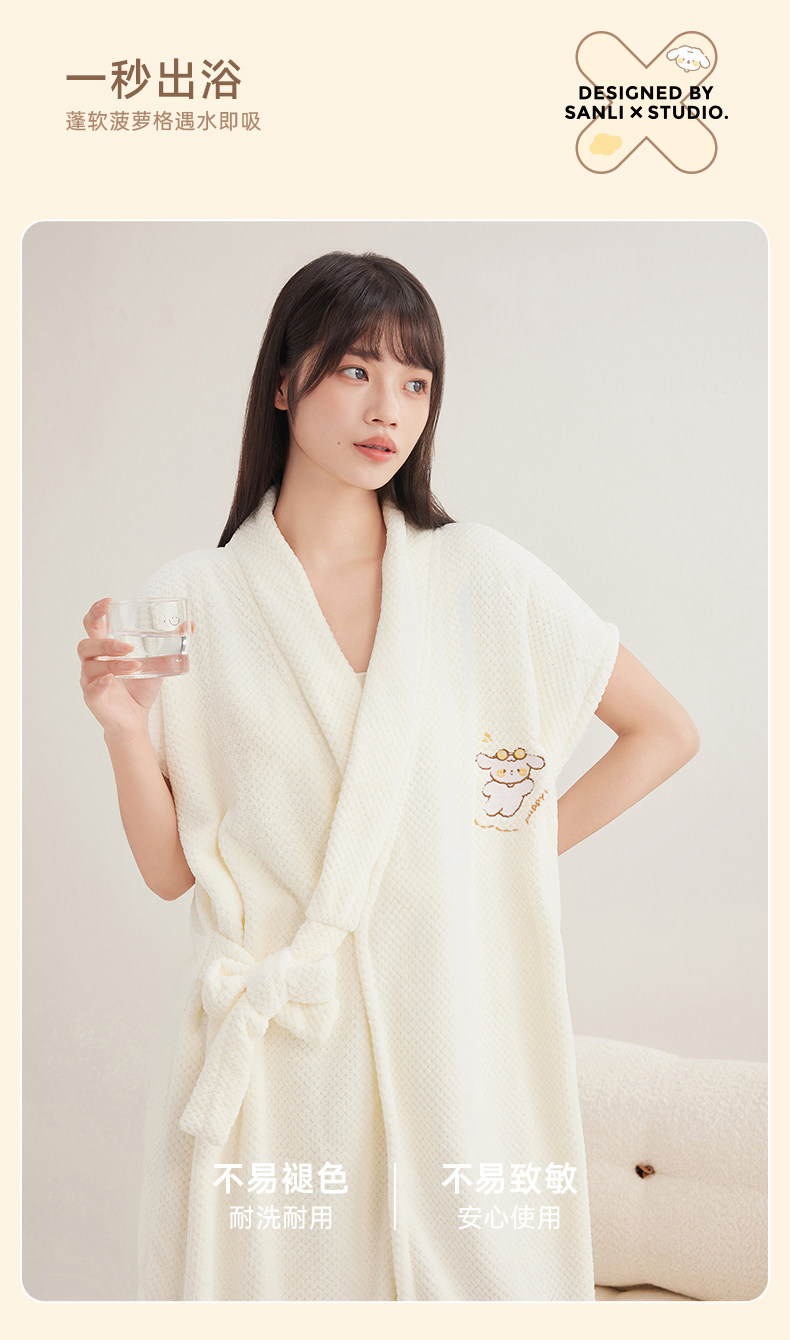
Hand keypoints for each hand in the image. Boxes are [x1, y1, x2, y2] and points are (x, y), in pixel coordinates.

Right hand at [79, 596, 165, 741]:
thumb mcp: (158, 663)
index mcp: (104, 649)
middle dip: (105, 642)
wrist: (136, 720)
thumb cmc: (140, 688)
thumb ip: (170, 644)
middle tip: (128, 646)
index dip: (96, 612)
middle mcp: (93, 663)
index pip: (92, 625)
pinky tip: (111, 680)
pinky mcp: (93, 699)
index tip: (108, 602)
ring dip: (112, 663)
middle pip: (86, 645)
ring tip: (134, 666)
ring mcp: (89, 681)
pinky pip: (91, 689)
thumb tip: (191, 625)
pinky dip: (101, 682)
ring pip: (91, 666)